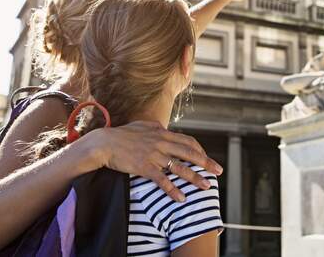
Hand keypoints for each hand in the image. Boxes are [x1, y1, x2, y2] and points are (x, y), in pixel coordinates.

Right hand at [82, 121, 222, 202]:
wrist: (104, 143)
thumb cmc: (122, 134)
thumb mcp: (142, 125)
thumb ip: (156, 127)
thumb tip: (164, 127)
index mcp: (162, 133)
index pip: (188, 141)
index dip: (200, 150)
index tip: (207, 158)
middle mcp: (161, 143)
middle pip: (190, 153)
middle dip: (206, 163)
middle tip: (219, 171)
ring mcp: (154, 155)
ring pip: (180, 167)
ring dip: (195, 178)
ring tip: (206, 186)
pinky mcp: (144, 167)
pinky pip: (162, 180)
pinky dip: (173, 190)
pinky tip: (181, 198)